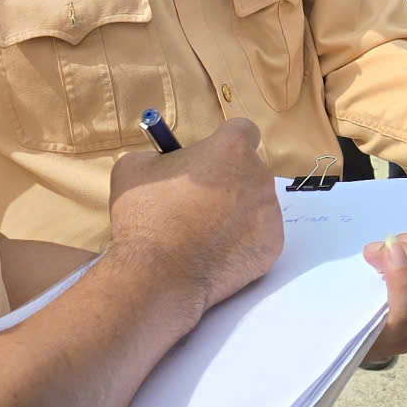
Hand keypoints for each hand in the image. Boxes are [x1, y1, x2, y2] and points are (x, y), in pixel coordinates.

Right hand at [104, 117, 281, 312]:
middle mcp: (259, 177)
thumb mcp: (134, 168)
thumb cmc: (145, 217)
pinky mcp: (272, 247)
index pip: (242, 131)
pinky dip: (241, 242)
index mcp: (231, 149)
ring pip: (255, 205)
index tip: (211, 158)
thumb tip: (165, 162)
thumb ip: (158, 157)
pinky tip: (214, 252)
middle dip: (228, 181)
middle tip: (198, 202)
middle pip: (248, 171)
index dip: (224, 143)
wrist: (157, 275)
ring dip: (235, 212)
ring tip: (202, 233)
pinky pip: (258, 236)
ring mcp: (270, 214)